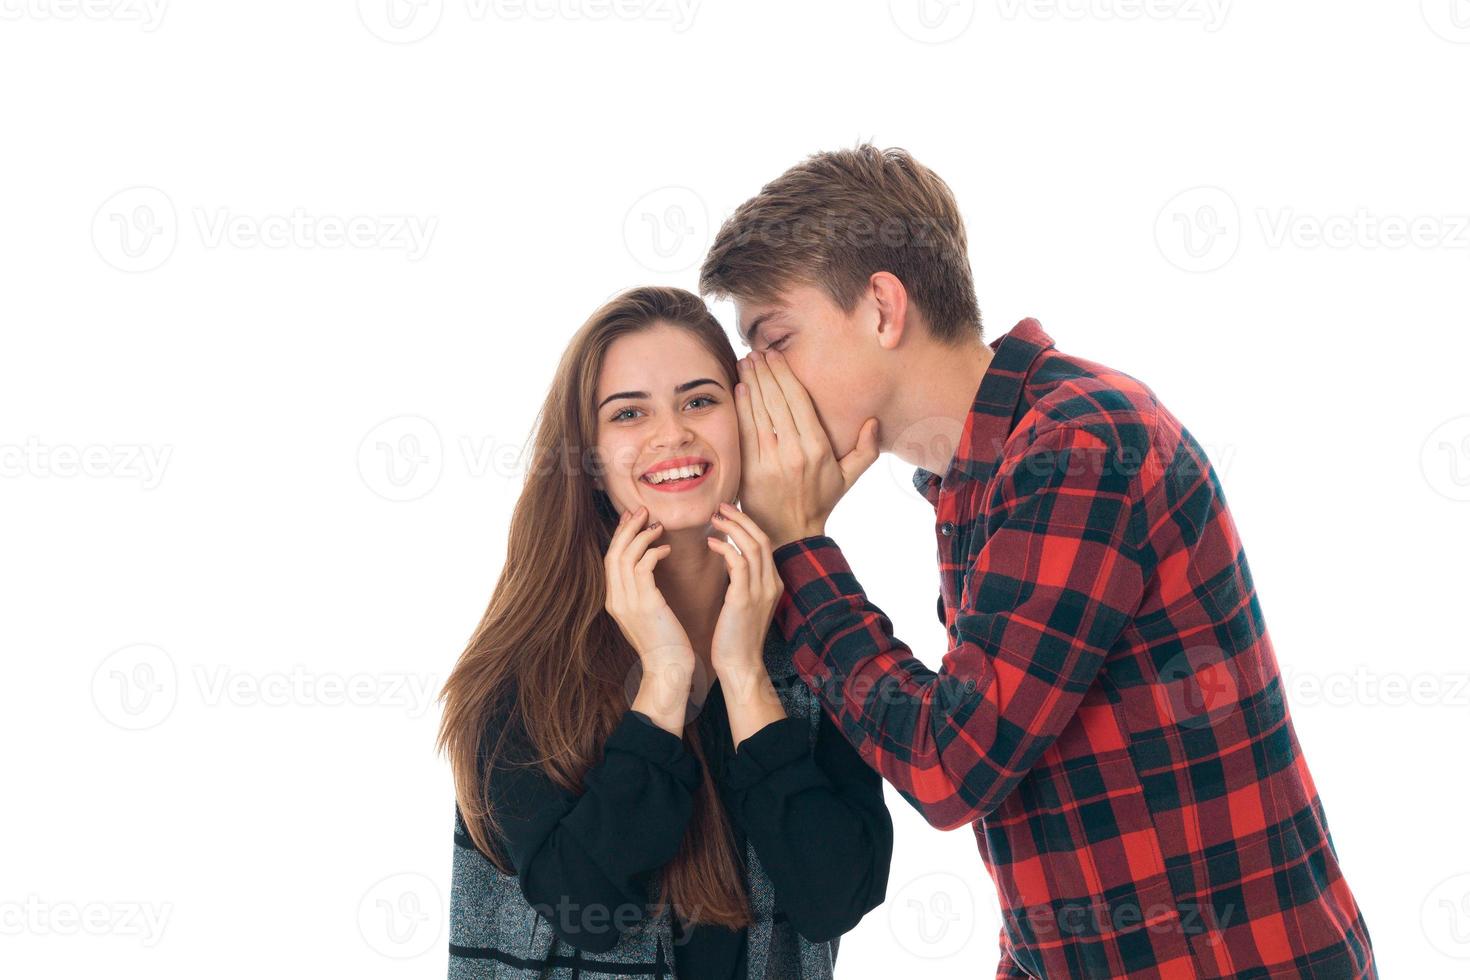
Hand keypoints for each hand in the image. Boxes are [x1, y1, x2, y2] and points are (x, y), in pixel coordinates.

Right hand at [603, 505, 694, 731]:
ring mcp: (627, 602)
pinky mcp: (645, 604)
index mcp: (614, 601)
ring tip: (657, 524)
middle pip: (613, 552)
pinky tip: (666, 549)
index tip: (632, 518)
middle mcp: (615, 600)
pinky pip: (643, 567)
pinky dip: (653, 552)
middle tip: (642, 510)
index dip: (620, 535)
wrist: (669, 670)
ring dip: (641, 535)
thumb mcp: (649, 613)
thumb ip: (644, 591)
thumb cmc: (666, 642)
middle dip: (627, 528)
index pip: (611, 559)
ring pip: (625, 556)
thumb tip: (650, 566)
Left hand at [706, 502, 787, 744]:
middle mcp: (771, 583)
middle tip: (720, 505)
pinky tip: (711, 543)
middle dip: (741, 518)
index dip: (747, 524)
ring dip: (734, 527)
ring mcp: (761, 591)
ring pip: (753, 546)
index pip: (764, 542)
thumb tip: (726, 560)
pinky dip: (726, 549)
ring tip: (715, 517)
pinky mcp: (745, 600)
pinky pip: (739, 564)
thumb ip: (741, 581)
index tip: (728, 512)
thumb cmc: (735, 637)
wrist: (740, 666)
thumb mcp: (742, 604)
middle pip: (761, 538)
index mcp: (772, 583)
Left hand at [735, 348, 879, 547]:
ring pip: (759, 412)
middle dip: (765, 373)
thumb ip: (865, 450)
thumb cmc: (819, 501)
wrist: (790, 532)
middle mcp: (793, 451)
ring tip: (745, 363)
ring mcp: (770, 461)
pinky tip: (739, 389)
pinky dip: (741, 408)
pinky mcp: (750, 469)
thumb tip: (873, 421)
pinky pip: (745, 431)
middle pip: (776, 401)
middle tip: (756, 352)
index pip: (798, 402)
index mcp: (817, 448)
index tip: (775, 356)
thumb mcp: (848, 478)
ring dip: (751, 384)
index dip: (785, 375)